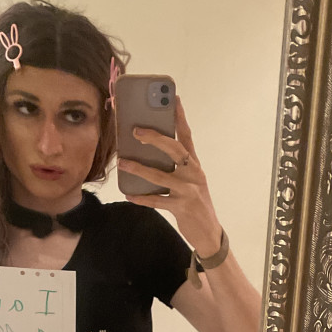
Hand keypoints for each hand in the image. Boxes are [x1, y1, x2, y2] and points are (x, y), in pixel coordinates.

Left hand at [118, 96, 222, 254]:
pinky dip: (141, 198)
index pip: (187, 136)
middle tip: (136, 130)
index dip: (180, 117)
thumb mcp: (190, 181)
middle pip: (174, 150)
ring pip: (160, 176)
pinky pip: (156, 201)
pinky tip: (129, 194)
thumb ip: (175, 168)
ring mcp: (188, 191)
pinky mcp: (181, 207)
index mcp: (195, 165)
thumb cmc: (196, 203)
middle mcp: (193, 174)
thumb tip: (148, 154)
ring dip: (139, 169)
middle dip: (155, 138)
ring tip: (122, 162)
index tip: (173, 98)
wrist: (209, 233)